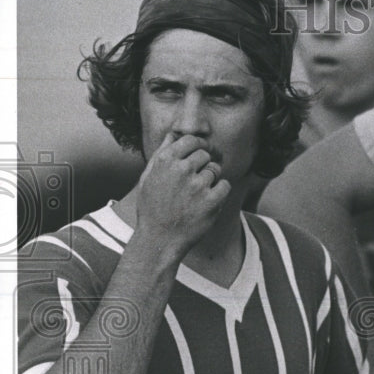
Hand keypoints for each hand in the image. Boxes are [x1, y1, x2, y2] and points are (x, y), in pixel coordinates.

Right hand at [134, 133, 231, 255]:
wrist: (159, 239)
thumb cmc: (152, 208)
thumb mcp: (148, 177)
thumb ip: (162, 153)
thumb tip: (173, 134)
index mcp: (165, 161)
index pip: (191, 140)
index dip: (198, 146)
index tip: (200, 153)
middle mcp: (181, 170)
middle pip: (205, 154)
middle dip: (203, 165)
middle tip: (195, 181)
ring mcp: (197, 185)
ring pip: (215, 170)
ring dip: (211, 180)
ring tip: (197, 195)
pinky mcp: (212, 201)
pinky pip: (225, 185)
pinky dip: (220, 192)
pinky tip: (207, 202)